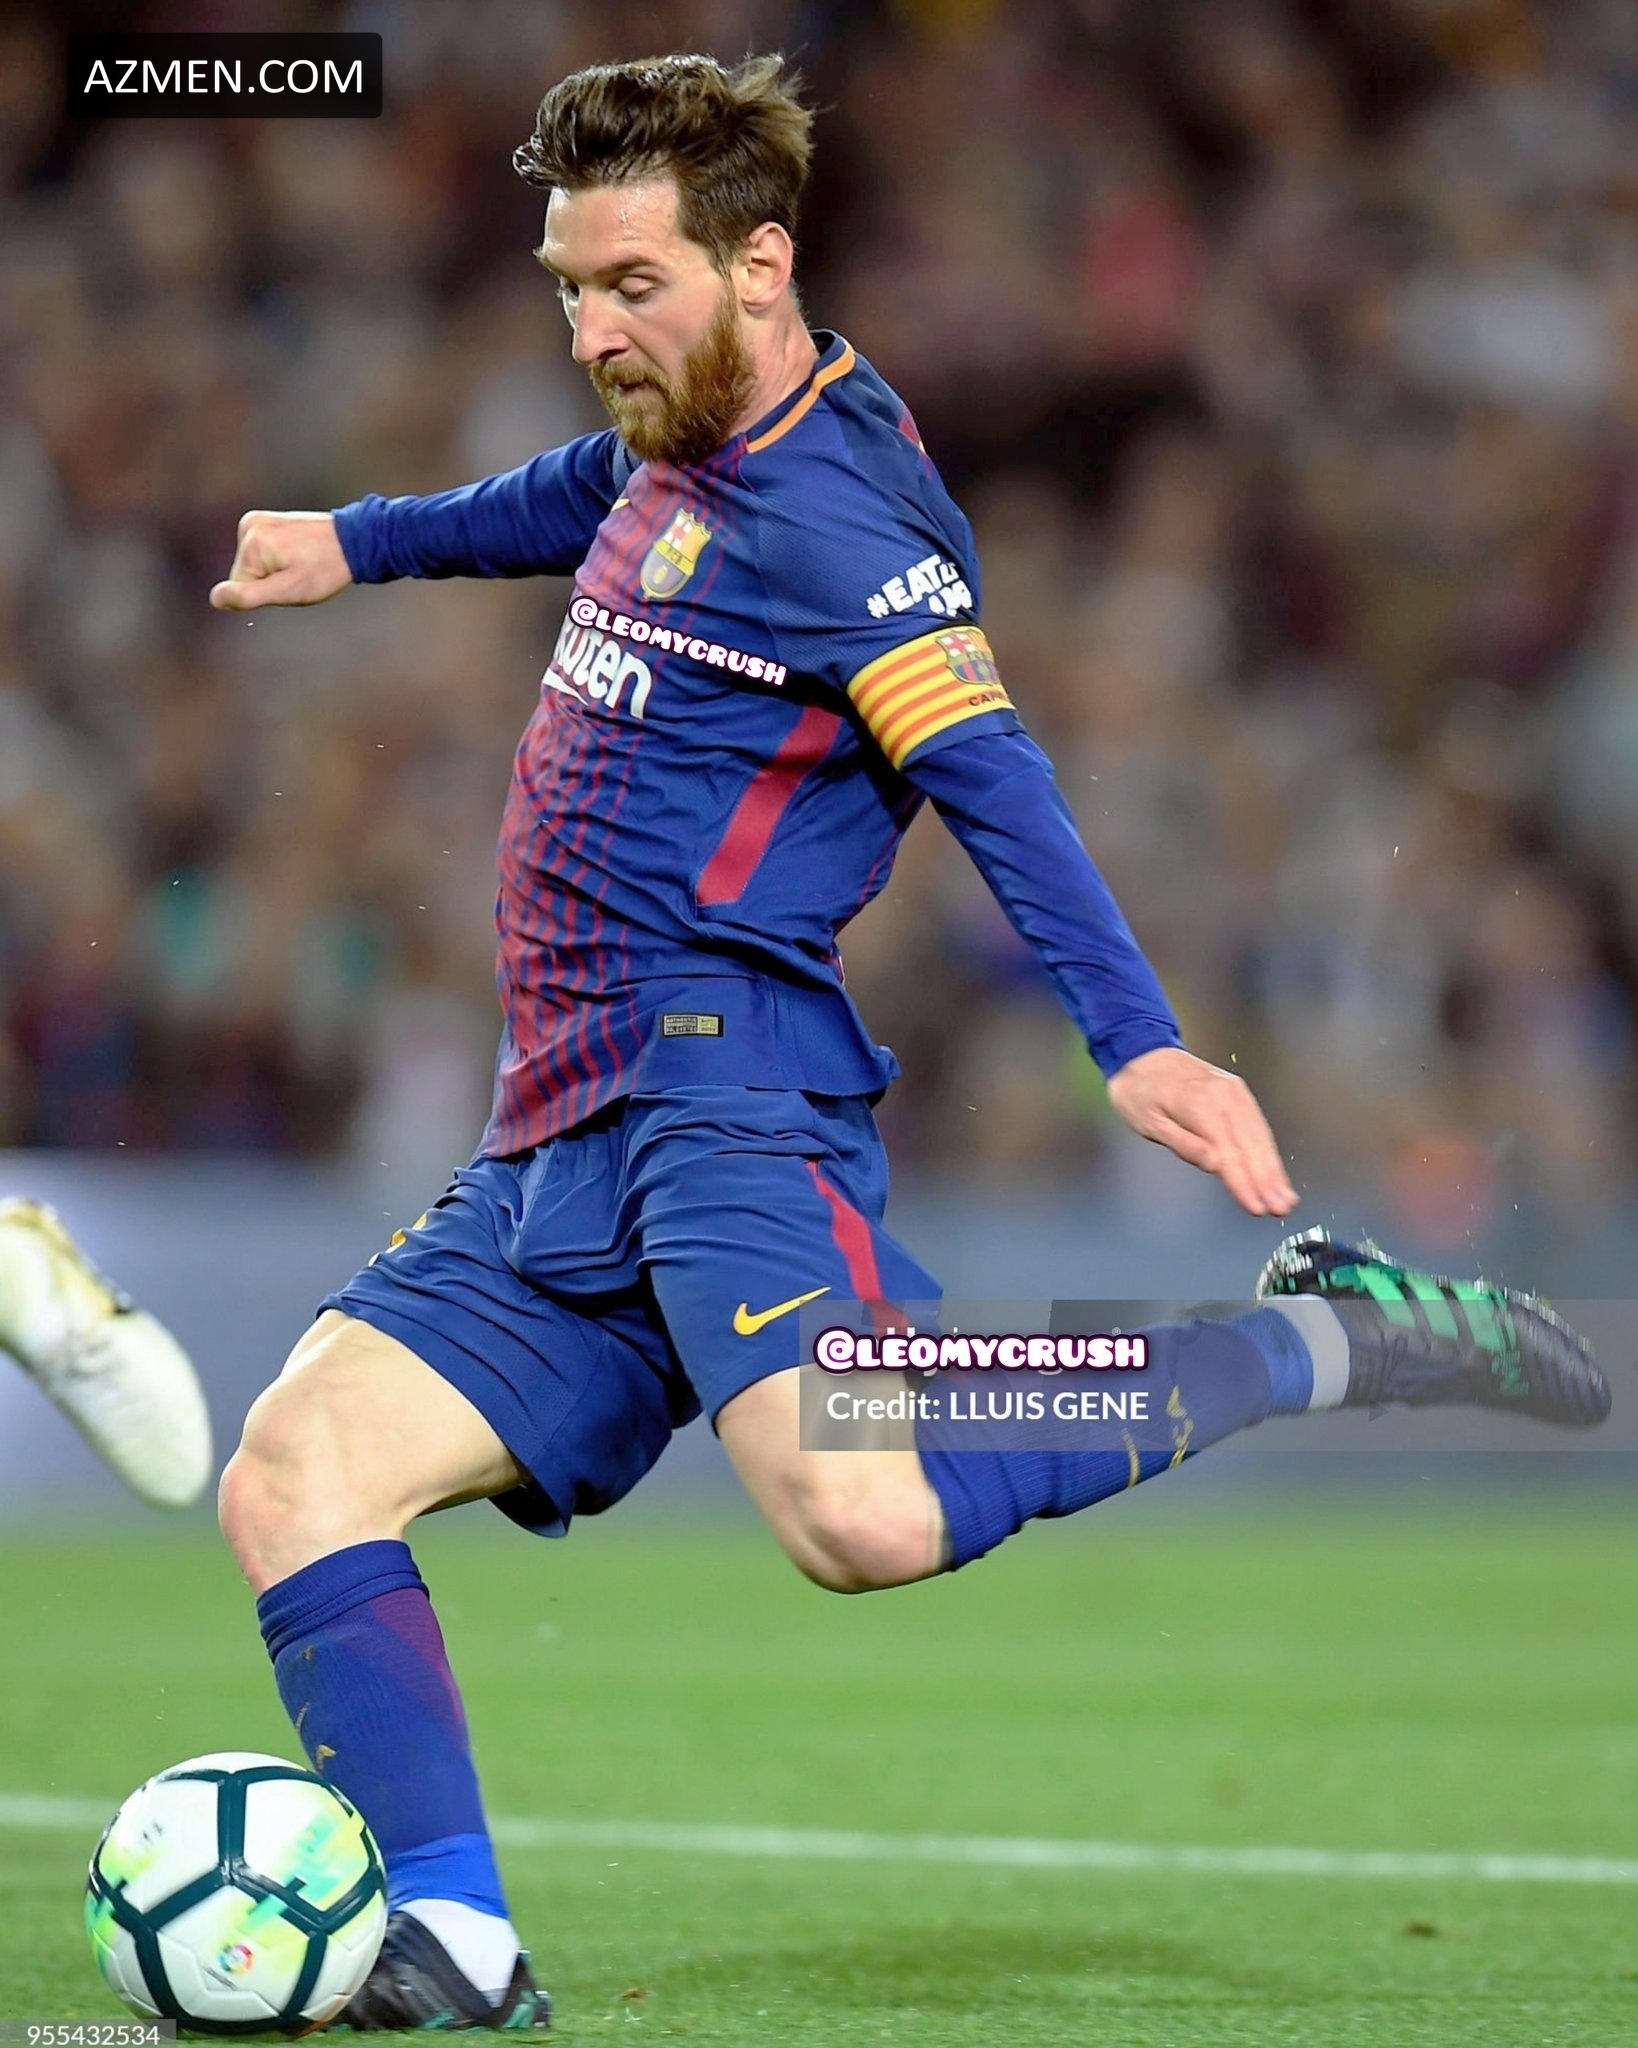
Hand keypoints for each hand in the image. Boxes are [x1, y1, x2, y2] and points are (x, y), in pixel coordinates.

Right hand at [210, 511, 352, 609]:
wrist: (354, 541)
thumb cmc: (325, 569)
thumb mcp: (288, 591)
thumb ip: (249, 596)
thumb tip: (215, 598)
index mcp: (252, 543)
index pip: (240, 587)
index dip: (266, 593)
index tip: (290, 582)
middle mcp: (249, 525)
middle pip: (247, 573)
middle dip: (271, 581)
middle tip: (299, 574)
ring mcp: (258, 520)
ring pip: (256, 564)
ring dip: (277, 571)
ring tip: (302, 564)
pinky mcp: (268, 519)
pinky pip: (263, 552)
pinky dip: (279, 558)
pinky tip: (300, 554)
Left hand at [1106, 1045, 1297, 1217]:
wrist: (1142, 1055)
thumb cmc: (1140, 1093)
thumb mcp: (1149, 1122)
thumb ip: (1183, 1144)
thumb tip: (1214, 1164)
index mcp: (1199, 1104)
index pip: (1228, 1152)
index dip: (1244, 1183)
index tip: (1256, 1207)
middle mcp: (1223, 1095)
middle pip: (1250, 1145)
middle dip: (1267, 1181)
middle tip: (1280, 1209)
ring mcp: (1234, 1091)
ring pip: (1260, 1136)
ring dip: (1274, 1169)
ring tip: (1285, 1198)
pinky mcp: (1238, 1092)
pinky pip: (1257, 1125)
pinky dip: (1269, 1150)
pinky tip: (1275, 1171)